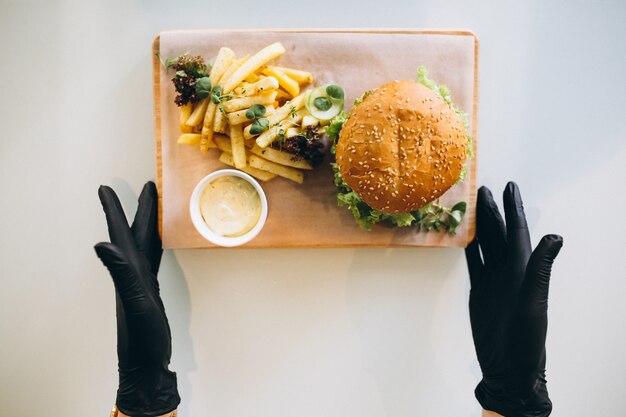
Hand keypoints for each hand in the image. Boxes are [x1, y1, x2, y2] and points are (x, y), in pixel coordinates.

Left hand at [95, 182, 179, 416]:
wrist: (146, 364)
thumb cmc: (142, 338)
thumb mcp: (135, 303)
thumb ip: (121, 274)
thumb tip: (100, 245)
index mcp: (129, 271)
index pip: (120, 233)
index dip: (113, 210)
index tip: (105, 188)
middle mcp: (132, 273)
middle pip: (135, 234)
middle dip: (137, 209)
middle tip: (145, 188)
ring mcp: (141, 282)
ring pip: (145, 244)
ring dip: (147, 225)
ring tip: (153, 208)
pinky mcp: (150, 291)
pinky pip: (153, 259)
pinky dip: (156, 247)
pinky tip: (159, 245)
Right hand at [465, 182, 562, 416]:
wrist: (508, 366)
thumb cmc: (525, 339)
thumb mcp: (534, 302)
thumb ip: (540, 269)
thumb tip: (555, 237)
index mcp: (523, 270)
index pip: (518, 232)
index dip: (514, 209)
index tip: (509, 187)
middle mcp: (509, 271)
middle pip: (499, 234)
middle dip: (492, 210)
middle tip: (483, 188)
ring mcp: (494, 280)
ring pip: (486, 245)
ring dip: (480, 226)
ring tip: (472, 206)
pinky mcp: (480, 290)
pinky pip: (474, 263)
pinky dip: (469, 248)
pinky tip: (464, 237)